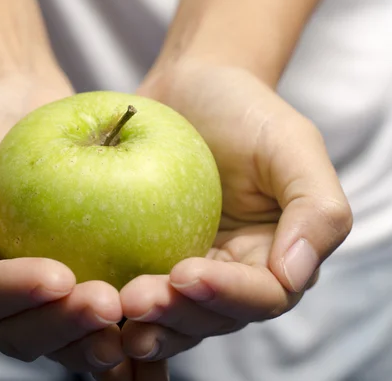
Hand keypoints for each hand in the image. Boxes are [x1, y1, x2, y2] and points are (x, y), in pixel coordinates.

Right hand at [0, 76, 125, 372]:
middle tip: (105, 303)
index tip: (59, 277)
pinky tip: (146, 318)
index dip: (14, 293)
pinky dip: (113, 326)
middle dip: (61, 324)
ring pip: (55, 335)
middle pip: (18, 330)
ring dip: (90, 336)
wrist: (12, 108)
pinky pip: (86, 315)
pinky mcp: (65, 286)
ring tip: (127, 317)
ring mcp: (27, 295)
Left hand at [115, 64, 351, 365]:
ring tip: (115, 306)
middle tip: (136, 298)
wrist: (191, 87)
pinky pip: (138, 291)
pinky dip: (119, 305)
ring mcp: (188, 269)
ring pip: (174, 316)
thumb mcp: (291, 144)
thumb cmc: (244, 110)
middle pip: (212, 317)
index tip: (185, 273)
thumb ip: (316, 209)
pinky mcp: (149, 260)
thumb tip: (294, 277)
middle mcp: (233, 273)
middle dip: (178, 314)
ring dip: (148, 321)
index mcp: (274, 255)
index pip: (261, 296)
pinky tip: (92, 300)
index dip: (227, 295)